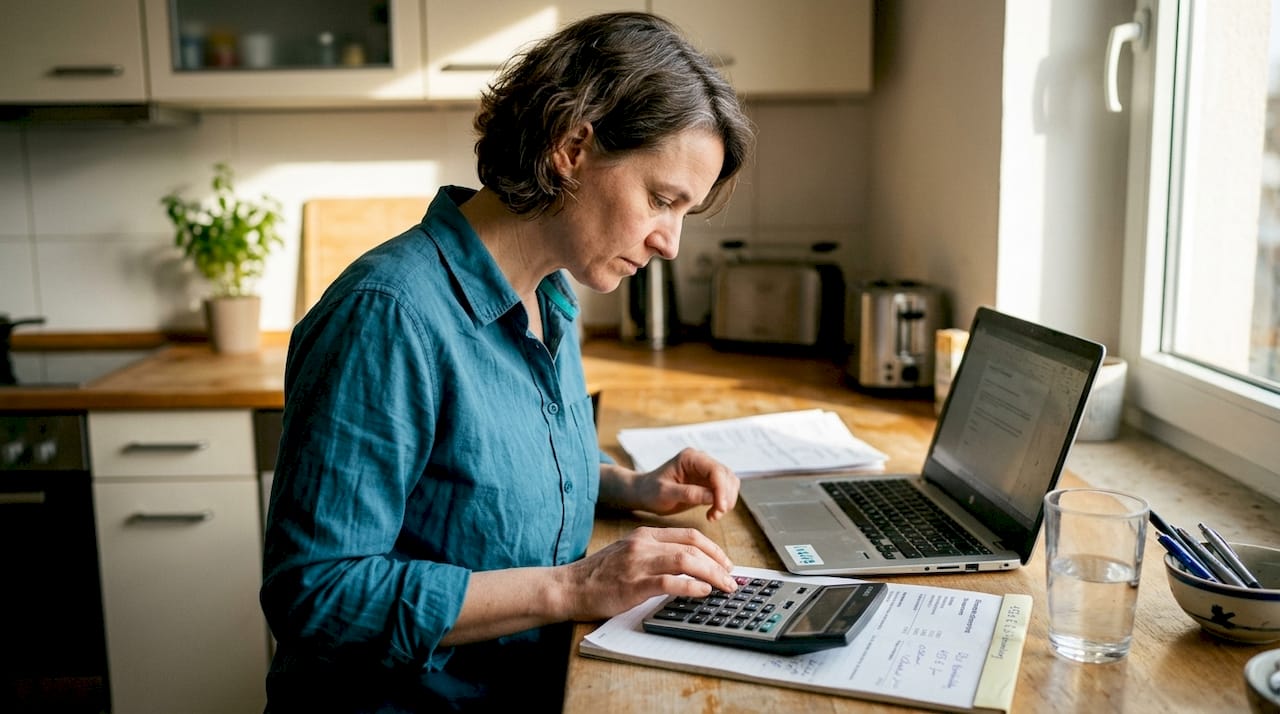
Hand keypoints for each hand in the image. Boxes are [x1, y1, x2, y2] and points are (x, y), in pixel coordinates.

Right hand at [559, 526, 736, 620]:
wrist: (569, 587)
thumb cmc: (598, 576)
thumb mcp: (628, 554)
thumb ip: (655, 555)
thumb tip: (687, 567)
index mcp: (644, 535)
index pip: (688, 535)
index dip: (713, 548)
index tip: (725, 563)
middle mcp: (644, 544)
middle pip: (692, 545)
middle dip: (718, 561)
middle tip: (731, 578)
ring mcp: (639, 563)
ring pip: (686, 561)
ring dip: (711, 574)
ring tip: (724, 587)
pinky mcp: (634, 584)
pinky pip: (670, 582)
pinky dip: (691, 587)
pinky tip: (702, 592)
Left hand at [612, 447, 739, 520]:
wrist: (644, 493)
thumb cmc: (650, 491)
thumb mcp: (665, 493)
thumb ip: (689, 493)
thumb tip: (713, 497)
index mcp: (690, 458)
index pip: (715, 470)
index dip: (721, 489)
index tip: (720, 508)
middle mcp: (701, 461)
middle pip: (726, 476)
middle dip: (725, 497)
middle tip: (716, 515)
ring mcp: (705, 471)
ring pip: (729, 483)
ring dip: (726, 501)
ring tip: (713, 516)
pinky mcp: (708, 483)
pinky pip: (724, 491)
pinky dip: (723, 503)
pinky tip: (712, 514)